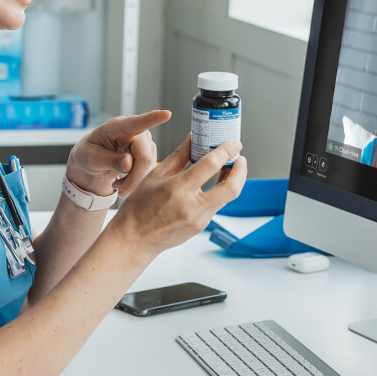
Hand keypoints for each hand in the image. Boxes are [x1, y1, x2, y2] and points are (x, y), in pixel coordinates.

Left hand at [66, 110, 170, 197]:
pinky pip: (149, 171)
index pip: (135, 123)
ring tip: (117, 183)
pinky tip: (123, 181)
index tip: (166, 114)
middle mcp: (134, 131)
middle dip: (134, 178)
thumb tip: (129, 164)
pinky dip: (136, 181)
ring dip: (133, 181)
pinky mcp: (149, 151)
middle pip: (144, 157)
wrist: (94, 160)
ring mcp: (144, 141)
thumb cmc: (89, 154)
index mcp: (116, 127)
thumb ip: (108, 160)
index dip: (151, 119)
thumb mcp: (90, 159)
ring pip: (148, 166)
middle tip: (120, 193)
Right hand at [108, 135, 247, 257]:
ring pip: (227, 198)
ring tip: (228, 168)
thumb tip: (194, 138)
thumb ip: (179, 156)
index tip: (233, 144)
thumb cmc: (139, 207)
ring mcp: (199, 220)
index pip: (210, 166)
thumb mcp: (155, 175)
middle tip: (240, 158)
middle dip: (241, 170)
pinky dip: (219, 192)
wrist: (135, 239)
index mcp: (178, 189)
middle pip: (231, 188)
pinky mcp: (201, 227)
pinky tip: (214, 184)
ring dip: (232, 181)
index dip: (226, 151)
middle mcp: (191, 207)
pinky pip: (216, 206)